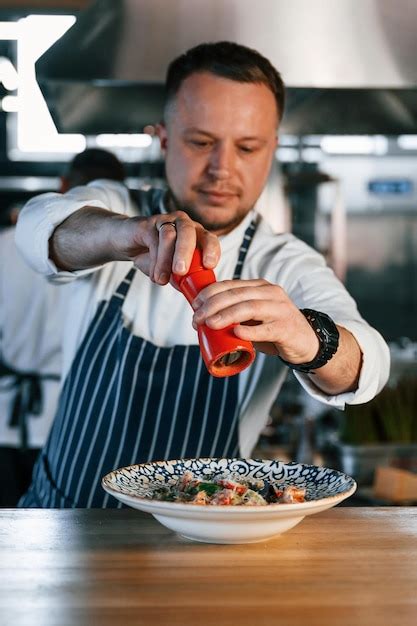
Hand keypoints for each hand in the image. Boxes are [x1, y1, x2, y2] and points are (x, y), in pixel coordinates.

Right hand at [113, 210, 220, 284]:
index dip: (212, 250)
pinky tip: (154, 274)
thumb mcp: (170, 270)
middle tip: (181, 272)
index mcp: (195, 235)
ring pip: (169, 235)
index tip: (209, 265)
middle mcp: (183, 224)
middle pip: (190, 233)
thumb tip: (192, 294)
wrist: (127, 242)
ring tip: (161, 280)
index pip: (209, 238)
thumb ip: (181, 279)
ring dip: (166, 259)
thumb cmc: (153, 255)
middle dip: (187, 253)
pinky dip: (154, 258)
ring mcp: (165, 221)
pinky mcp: (147, 224)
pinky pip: (153, 238)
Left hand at [191, 279, 319, 362]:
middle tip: (197, 318)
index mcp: (260, 286)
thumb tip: (203, 318)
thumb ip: (236, 312)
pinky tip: (236, 333)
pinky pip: (266, 329)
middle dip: (212, 305)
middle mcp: (271, 293)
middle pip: (236, 295)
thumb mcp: (255, 315)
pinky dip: (249, 331)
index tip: (194, 306)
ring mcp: (280, 309)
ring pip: (249, 308)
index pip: (230, 285)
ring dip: (225, 316)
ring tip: (209, 324)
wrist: (306, 342)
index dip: (209, 294)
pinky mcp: (286, 328)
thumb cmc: (274, 328)